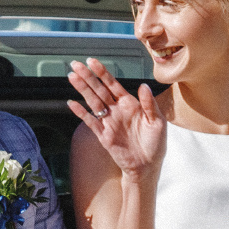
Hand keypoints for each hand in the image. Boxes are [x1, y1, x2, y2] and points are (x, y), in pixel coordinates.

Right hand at [66, 60, 166, 179]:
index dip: (102, 73)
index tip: (92, 62)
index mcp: (130, 104)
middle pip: (99, 89)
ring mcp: (109, 122)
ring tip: (71, 77)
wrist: (147, 166)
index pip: (113, 84)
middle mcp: (117, 110)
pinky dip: (81, 112)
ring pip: (92, 102)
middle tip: (75, 64)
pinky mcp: (103, 135)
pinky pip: (90, 121)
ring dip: (82, 89)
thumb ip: (149, 104)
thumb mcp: (157, 122)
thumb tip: (143, 86)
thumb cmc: (155, 144)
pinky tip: (72, 103)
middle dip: (87, 77)